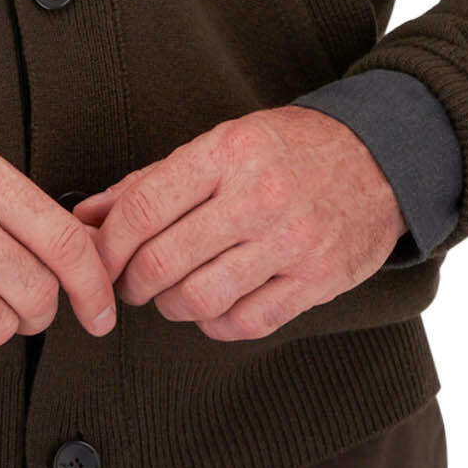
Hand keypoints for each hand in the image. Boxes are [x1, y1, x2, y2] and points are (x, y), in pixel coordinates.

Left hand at [75, 108, 401, 341]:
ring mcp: (292, 242)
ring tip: (174, 293)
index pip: (142, 210)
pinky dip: (216, 323)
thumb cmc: (291, 151)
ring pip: (199, 299)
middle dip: (132, 283)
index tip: (99, 261)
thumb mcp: (223, 143)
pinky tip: (215, 306)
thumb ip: (153, 181)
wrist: (383, 158)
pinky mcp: (317, 280)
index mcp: (228, 152)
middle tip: (132, 283)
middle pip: (163, 261)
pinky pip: (244, 323)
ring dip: (171, 306)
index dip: (106, 247)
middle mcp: (260, 196)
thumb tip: (85, 215)